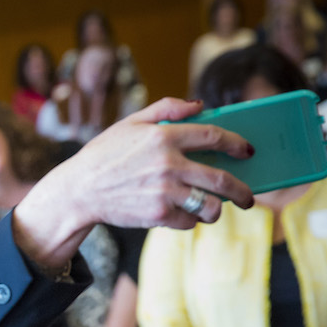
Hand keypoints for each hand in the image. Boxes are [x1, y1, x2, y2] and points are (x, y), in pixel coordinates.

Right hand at [14, 98, 254, 265]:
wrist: (78, 191)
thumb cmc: (103, 155)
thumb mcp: (130, 123)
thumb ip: (166, 108)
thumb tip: (200, 105)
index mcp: (164, 136)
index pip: (214, 136)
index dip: (237, 143)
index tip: (248, 151)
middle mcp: (168, 164)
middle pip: (221, 179)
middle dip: (242, 190)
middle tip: (248, 196)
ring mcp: (164, 192)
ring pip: (209, 206)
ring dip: (217, 209)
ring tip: (215, 209)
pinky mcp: (157, 215)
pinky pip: (188, 221)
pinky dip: (190, 221)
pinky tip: (184, 215)